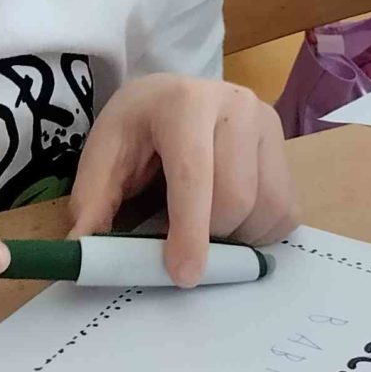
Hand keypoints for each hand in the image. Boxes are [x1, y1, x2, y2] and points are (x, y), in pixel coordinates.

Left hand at [68, 75, 298, 281]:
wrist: (175, 96)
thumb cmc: (138, 128)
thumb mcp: (105, 154)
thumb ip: (93, 201)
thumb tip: (84, 252)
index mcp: (185, 103)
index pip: (195, 174)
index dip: (190, 230)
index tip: (184, 275)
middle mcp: (237, 106)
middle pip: (236, 197)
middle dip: (209, 237)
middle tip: (181, 243)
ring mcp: (269, 125)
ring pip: (266, 207)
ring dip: (237, 237)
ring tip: (205, 226)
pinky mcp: (286, 148)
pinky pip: (285, 211)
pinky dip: (260, 233)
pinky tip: (233, 221)